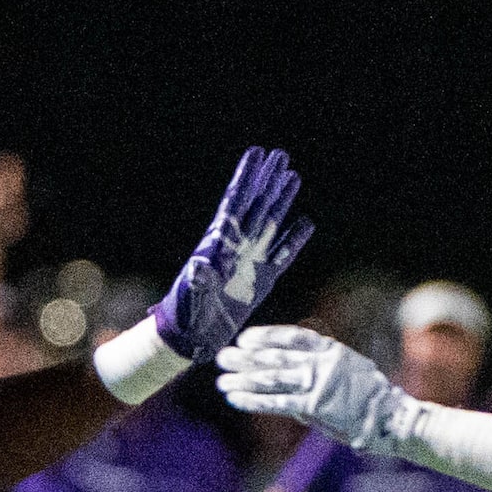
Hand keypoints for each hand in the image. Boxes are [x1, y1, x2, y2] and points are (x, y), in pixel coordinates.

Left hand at [153, 148, 313, 361]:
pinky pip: (283, 255)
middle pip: (256, 205)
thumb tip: (202, 267)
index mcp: (218, 244)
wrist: (191, 338)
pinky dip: (294, 239)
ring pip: (270, 224)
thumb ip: (199, 282)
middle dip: (268, 180)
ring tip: (292, 176)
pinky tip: (305, 223)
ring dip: (281, 200)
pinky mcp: (262, 281)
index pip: (235, 203)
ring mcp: (250, 262)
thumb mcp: (191, 297)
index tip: (257, 153)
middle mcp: (236, 247)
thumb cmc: (185, 316)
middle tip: (280, 155)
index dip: (247, 178)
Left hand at [217, 324, 419, 453]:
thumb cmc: (371, 400)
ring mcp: (319, 383)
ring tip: (223, 381)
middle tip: (223, 357)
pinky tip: (236, 399)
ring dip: (244, 379)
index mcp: (333, 351)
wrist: (393, 419)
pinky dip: (254, 400)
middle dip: (247, 358)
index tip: (246, 338)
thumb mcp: (349, 373)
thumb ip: (321, 371)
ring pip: (272, 378)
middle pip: (277, 356)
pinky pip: (276, 402)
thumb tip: (291, 375)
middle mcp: (323, 363)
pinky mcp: (314, 406)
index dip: (268, 336)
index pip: (294, 336)